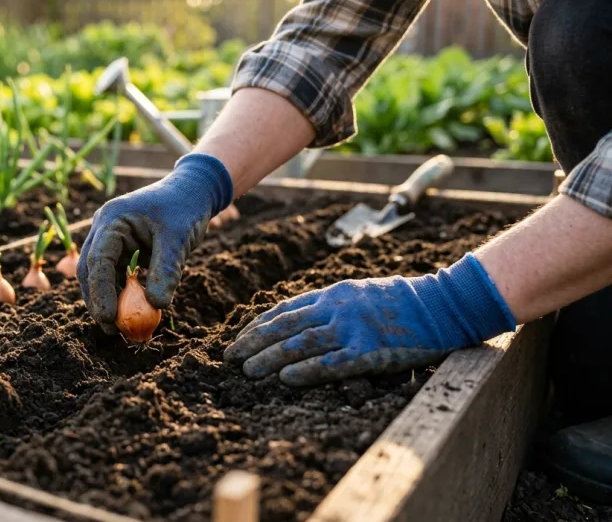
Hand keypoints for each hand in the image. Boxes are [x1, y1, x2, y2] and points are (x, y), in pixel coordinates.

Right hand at [78, 154, 233, 334]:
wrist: (193, 191)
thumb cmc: (185, 209)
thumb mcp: (178, 240)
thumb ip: (166, 271)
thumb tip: (156, 306)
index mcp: (113, 219)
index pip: (98, 260)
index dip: (100, 292)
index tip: (108, 319)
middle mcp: (104, 227)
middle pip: (90, 269)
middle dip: (97, 300)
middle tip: (111, 329)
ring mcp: (110, 237)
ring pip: (99, 274)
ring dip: (107, 299)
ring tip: (121, 326)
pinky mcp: (120, 247)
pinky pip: (114, 273)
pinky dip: (120, 292)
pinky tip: (130, 310)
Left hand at [224, 253, 515, 385]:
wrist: (442, 304)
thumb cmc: (402, 302)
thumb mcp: (361, 294)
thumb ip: (333, 307)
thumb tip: (303, 322)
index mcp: (333, 294)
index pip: (285, 310)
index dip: (259, 326)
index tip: (240, 338)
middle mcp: (336, 308)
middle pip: (284, 326)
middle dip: (253, 342)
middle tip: (230, 357)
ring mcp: (352, 329)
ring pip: (299, 344)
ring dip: (269, 357)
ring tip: (247, 371)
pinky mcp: (369, 351)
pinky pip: (330, 362)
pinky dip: (304, 370)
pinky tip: (284, 378)